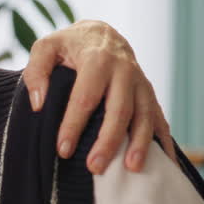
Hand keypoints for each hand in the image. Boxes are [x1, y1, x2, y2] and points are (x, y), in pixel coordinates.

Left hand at [23, 20, 174, 173]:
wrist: (102, 33)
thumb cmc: (69, 45)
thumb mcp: (46, 47)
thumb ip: (36, 72)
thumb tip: (38, 104)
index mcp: (97, 59)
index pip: (85, 97)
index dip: (74, 125)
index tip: (63, 150)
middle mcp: (124, 71)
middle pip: (119, 110)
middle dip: (108, 141)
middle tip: (95, 167)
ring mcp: (140, 83)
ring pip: (144, 116)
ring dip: (140, 144)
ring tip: (132, 169)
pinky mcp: (149, 94)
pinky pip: (160, 118)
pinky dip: (164, 141)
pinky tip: (167, 163)